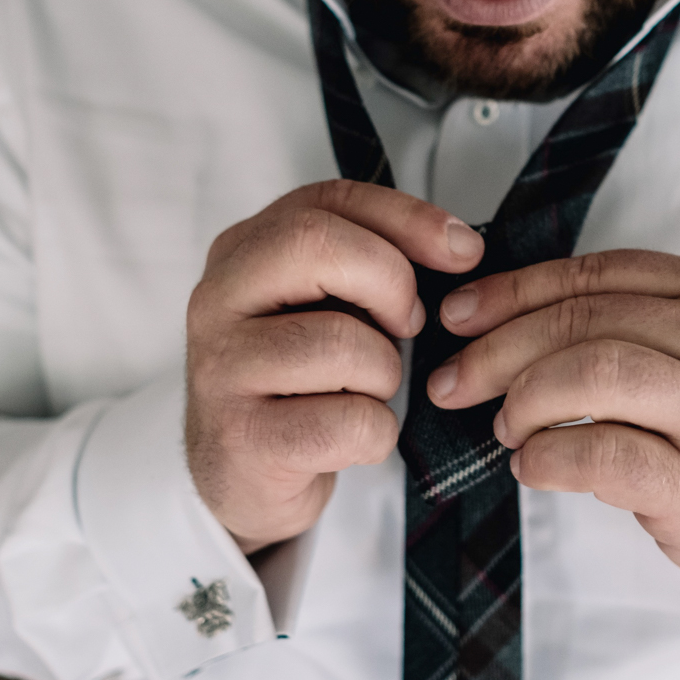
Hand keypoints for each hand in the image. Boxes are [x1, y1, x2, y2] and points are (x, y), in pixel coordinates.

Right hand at [186, 180, 483, 554]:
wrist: (244, 477)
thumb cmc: (302, 382)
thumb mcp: (329, 306)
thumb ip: (375, 264)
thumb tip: (459, 247)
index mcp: (242, 252)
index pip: (329, 201)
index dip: (407, 218)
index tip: (463, 253)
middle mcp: (216, 299)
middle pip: (315, 244)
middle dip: (391, 283)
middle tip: (408, 326)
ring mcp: (221, 368)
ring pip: (341, 343)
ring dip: (384, 375)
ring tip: (364, 392)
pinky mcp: (241, 437)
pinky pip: (347, 421)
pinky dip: (375, 433)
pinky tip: (351, 437)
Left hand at [425, 250, 679, 584]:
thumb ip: (617, 321)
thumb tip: (489, 317)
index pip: (593, 275)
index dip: (512, 292)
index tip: (458, 316)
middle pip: (582, 321)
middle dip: (498, 350)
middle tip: (455, 382)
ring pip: (591, 374)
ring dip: (524, 400)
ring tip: (506, 428)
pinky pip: (601, 454)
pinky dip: (548, 457)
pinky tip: (532, 465)